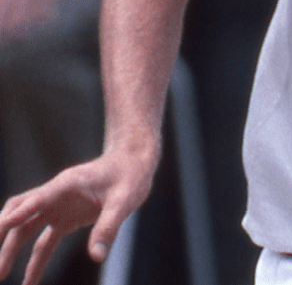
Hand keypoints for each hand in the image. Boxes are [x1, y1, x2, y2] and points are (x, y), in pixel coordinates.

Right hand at [0, 151, 154, 284]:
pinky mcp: (65, 218)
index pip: (35, 200)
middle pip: (20, 217)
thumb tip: (97, 257)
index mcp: (66, 184)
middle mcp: (54, 195)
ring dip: (12, 251)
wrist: (133, 164)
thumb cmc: (129, 176)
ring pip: (26, 230)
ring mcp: (57, 207)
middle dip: (4, 240)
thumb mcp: (124, 201)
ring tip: (2, 276)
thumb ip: (109, 226)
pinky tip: (30, 280)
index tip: (2, 225)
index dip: (18, 214)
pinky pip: (45, 241)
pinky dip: (35, 259)